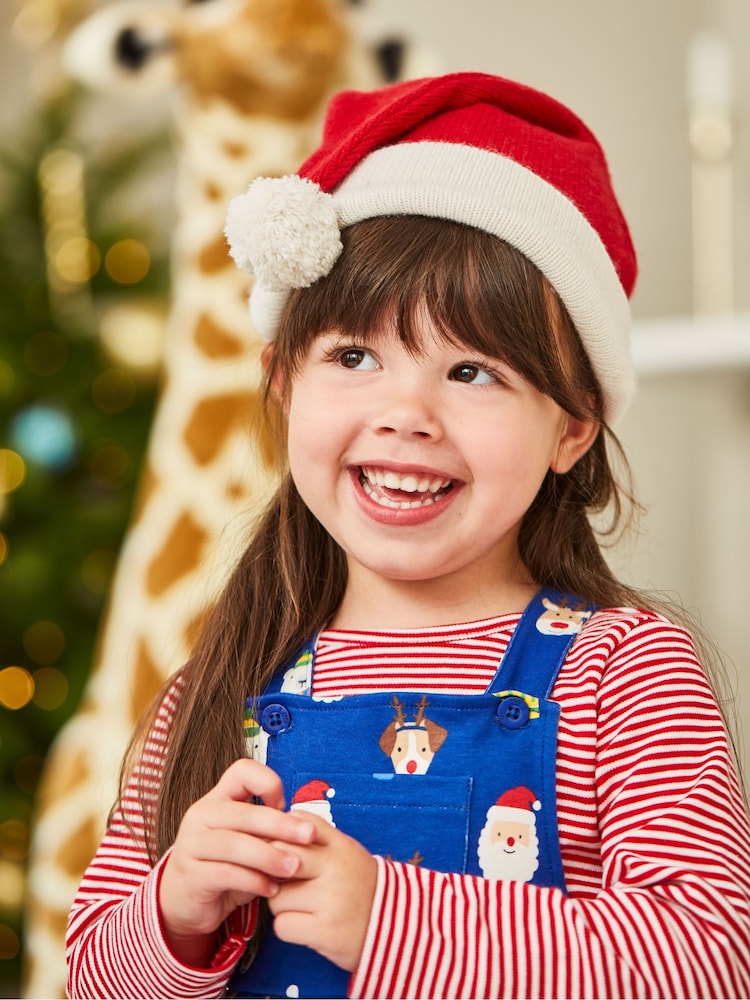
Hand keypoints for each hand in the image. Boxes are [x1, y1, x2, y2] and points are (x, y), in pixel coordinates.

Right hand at [158, 759, 314, 965]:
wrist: (184, 903)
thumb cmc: (224, 866)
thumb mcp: (246, 842)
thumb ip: (266, 832)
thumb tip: (305, 829)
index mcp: (217, 800)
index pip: (241, 771)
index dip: (268, 782)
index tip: (285, 805)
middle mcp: (201, 815)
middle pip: (243, 812)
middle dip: (280, 824)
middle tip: (309, 835)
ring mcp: (192, 844)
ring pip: (234, 844)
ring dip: (269, 856)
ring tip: (294, 867)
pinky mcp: (191, 875)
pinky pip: (226, 874)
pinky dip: (253, 881)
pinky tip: (272, 889)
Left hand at [268, 813, 377, 971]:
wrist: (393, 926)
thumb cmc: (358, 887)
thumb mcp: (345, 853)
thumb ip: (315, 839)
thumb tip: (271, 833)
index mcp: (340, 845)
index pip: (297, 821)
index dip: (282, 835)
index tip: (283, 849)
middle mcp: (334, 867)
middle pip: (279, 855)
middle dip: (275, 871)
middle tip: (286, 882)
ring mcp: (329, 899)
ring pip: (276, 897)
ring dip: (282, 905)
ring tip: (304, 908)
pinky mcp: (324, 930)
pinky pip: (282, 925)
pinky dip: (288, 928)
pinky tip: (306, 925)